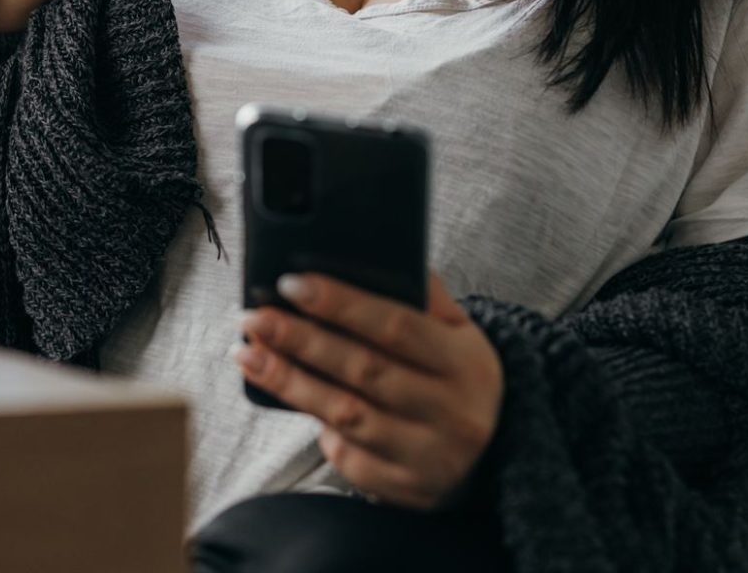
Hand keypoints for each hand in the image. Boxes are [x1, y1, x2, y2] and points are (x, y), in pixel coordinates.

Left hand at [233, 269, 503, 510]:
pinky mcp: (404, 489)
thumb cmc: (462, 380)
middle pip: (362, 370)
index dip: (341, 304)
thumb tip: (376, 256)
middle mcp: (449, 411)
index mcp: (463, 363)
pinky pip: (349, 456)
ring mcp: (426, 455)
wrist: (500, 456)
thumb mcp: (462, 334)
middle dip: (300, 340)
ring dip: (289, 382)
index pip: (396, 326)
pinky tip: (290, 399)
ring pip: (346, 414)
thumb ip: (425, 296)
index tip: (291, 284)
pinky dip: (317, 428)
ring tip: (247, 353)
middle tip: (254, 316)